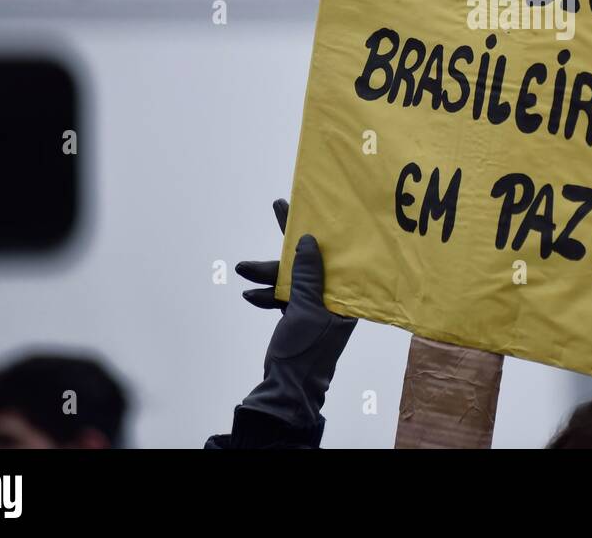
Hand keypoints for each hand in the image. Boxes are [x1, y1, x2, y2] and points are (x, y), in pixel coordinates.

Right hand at [235, 199, 356, 431]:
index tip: (310, 201)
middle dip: (290, 242)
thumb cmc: (307, 351)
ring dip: (269, 274)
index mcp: (347, 294)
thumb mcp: (307, 309)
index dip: (322, 226)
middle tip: (277, 207)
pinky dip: (268, 295)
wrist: (289, 390)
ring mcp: (317, 306)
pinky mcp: (299, 317)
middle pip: (313, 259)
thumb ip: (307, 274)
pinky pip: (284, 297)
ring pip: (293, 278)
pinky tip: (251, 295)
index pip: (336, 252)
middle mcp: (336, 296)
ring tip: (243, 269)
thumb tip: (309, 240)